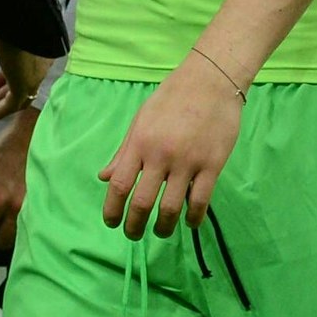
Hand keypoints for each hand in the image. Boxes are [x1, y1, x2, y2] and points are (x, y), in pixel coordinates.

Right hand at [0, 24, 52, 120]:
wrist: (21, 16)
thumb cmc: (10, 17)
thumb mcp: (0, 24)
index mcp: (37, 49)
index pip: (21, 68)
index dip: (4, 77)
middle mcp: (39, 64)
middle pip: (19, 84)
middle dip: (0, 92)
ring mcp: (33, 76)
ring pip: (17, 97)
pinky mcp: (25, 86)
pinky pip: (11, 105)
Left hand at [99, 50, 244, 239]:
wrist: (210, 81)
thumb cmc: (171, 99)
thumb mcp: (140, 121)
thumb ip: (124, 152)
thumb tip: (104, 178)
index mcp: (139, 143)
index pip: (119, 185)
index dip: (112, 209)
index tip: (111, 223)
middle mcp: (160, 156)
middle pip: (142, 202)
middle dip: (134, 225)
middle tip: (132, 235)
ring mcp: (187, 162)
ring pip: (171, 208)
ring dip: (163, 227)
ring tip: (160, 232)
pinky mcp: (212, 165)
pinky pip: (201, 201)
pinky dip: (193, 218)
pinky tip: (190, 223)